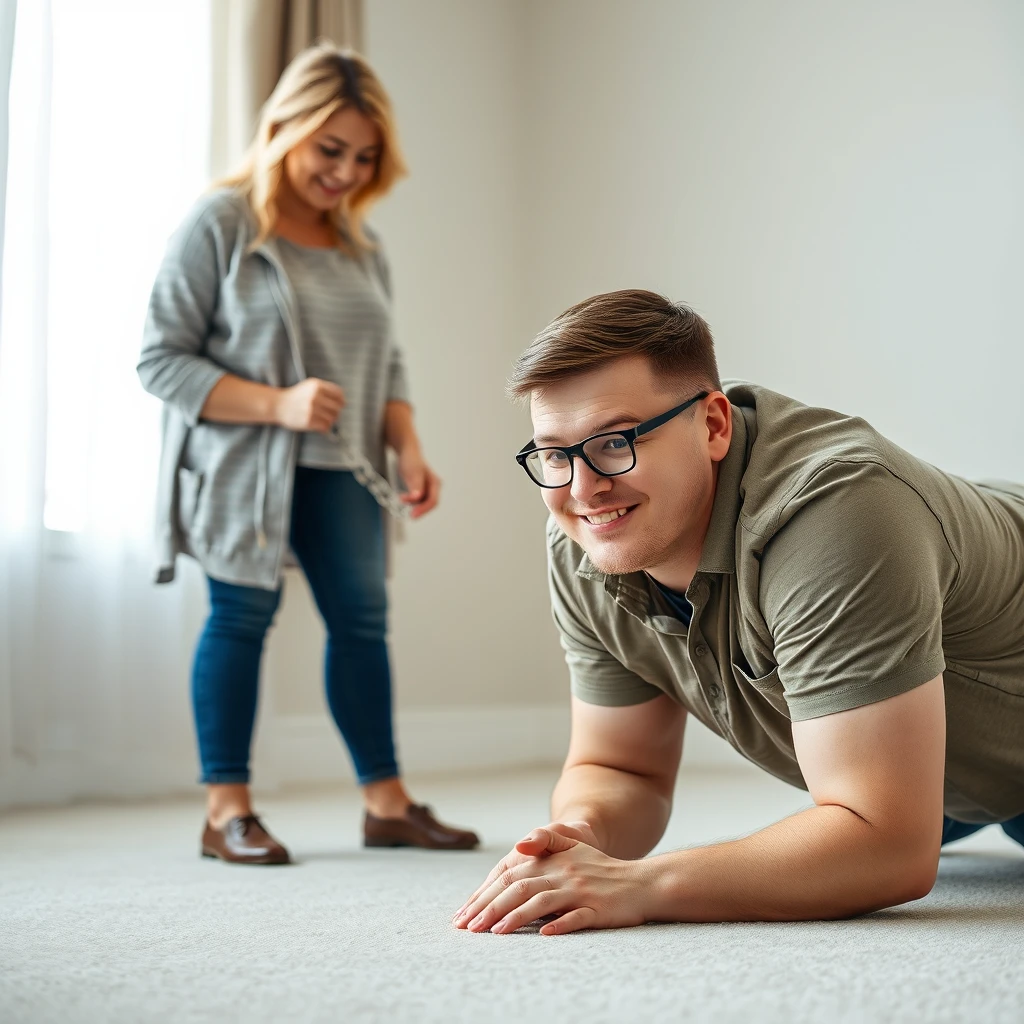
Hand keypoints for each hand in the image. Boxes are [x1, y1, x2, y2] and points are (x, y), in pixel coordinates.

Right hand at [274, 378, 344, 432]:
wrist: (277, 405)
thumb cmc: (295, 396)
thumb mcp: (309, 386)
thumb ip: (325, 390)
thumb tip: (343, 401)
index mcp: (316, 385)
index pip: (338, 394)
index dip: (341, 400)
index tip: (340, 404)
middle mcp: (315, 396)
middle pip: (337, 407)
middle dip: (336, 412)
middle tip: (331, 414)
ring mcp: (312, 408)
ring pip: (332, 418)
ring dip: (330, 421)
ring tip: (323, 420)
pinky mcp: (308, 420)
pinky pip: (325, 426)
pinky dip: (325, 428)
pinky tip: (320, 426)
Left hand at [396, 445, 440, 518]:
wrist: (407, 452)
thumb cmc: (411, 461)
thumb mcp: (413, 473)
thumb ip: (416, 486)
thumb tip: (417, 498)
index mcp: (436, 483)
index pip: (433, 501)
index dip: (424, 509)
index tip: (413, 515)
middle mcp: (434, 487)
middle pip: (429, 504)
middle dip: (419, 509)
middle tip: (409, 515)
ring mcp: (428, 489)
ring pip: (423, 503)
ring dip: (413, 505)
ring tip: (401, 499)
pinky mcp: (421, 490)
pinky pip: (418, 500)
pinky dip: (411, 502)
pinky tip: (403, 498)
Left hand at [454, 821, 651, 934]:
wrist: (642, 883)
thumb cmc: (601, 870)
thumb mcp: (573, 850)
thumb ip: (545, 842)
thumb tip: (518, 846)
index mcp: (552, 860)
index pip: (510, 874)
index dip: (485, 893)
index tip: (464, 914)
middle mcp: (563, 872)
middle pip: (520, 887)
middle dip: (490, 907)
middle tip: (468, 927)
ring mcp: (580, 891)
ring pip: (542, 901)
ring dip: (515, 917)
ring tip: (494, 932)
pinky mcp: (597, 909)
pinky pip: (576, 917)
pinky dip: (559, 924)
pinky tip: (542, 934)